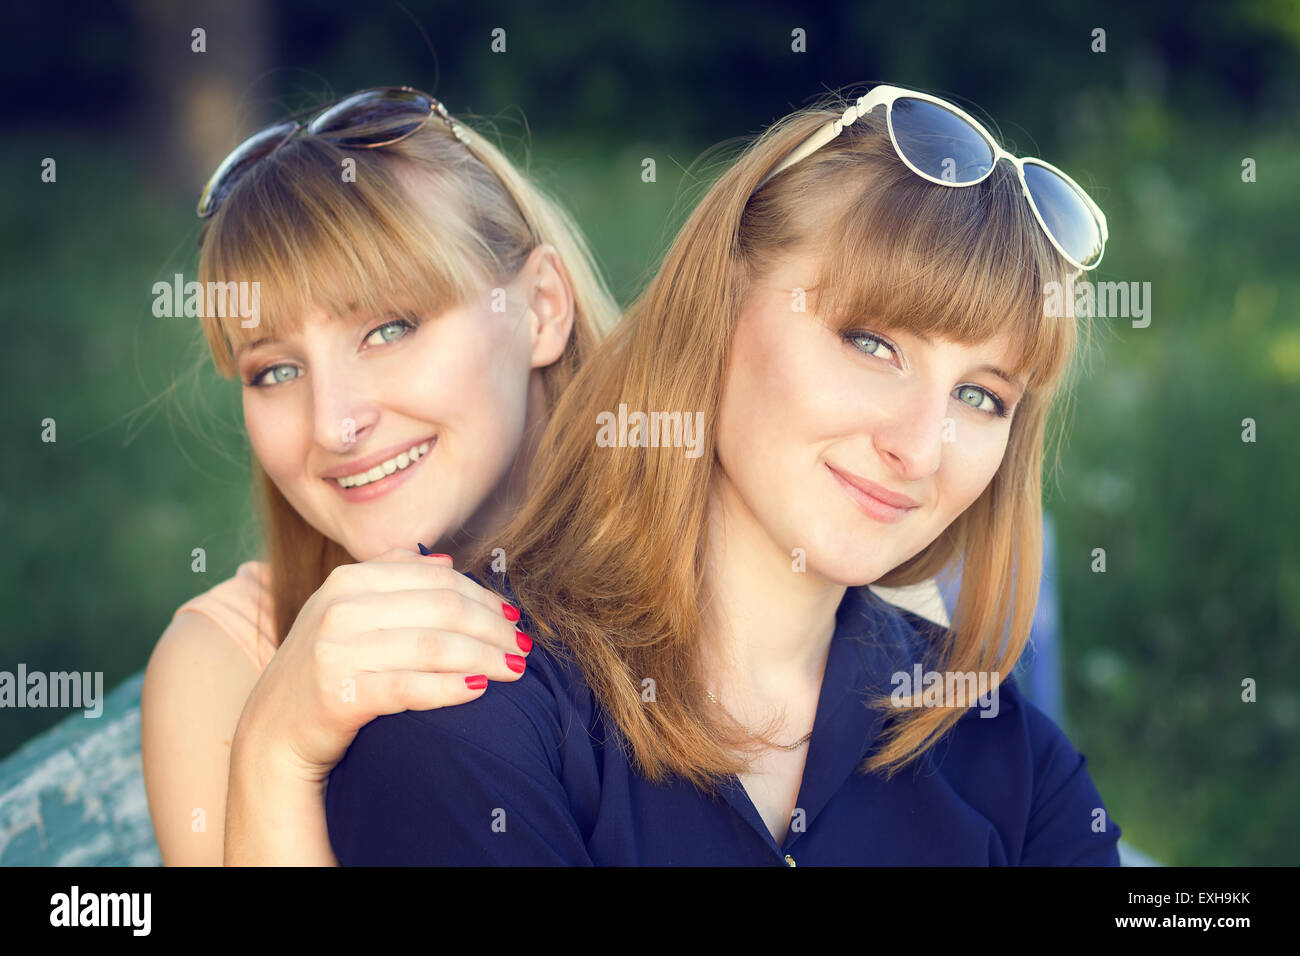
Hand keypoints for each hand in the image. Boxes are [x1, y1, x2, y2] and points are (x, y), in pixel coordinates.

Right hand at [230, 547, 529, 784]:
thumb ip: (392, 578)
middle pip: (443, 609)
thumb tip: (448, 561)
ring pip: (434, 646)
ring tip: (514, 670)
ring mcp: (337, 649)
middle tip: (524, 647)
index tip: (515, 617)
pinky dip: (451, 687)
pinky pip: (410, 687)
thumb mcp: (346, 611)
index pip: (438, 581)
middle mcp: (341, 607)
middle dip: (493, 627)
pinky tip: (480, 690)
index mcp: (350, 580)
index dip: (484, 598)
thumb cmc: (324, 669)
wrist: (273, 731)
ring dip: (484, 657)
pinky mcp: (339, 693)